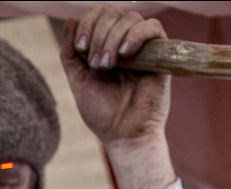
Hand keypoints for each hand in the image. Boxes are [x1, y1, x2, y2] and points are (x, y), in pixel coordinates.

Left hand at [61, 4, 170, 146]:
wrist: (125, 136)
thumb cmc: (103, 114)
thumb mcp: (79, 81)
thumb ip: (70, 53)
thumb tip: (70, 19)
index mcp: (105, 45)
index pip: (98, 14)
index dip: (88, 22)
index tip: (81, 47)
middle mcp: (123, 42)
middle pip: (112, 11)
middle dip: (99, 34)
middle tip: (97, 64)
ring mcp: (142, 47)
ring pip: (130, 17)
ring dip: (113, 38)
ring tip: (108, 66)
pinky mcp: (160, 55)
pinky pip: (153, 27)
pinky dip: (136, 34)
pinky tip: (125, 52)